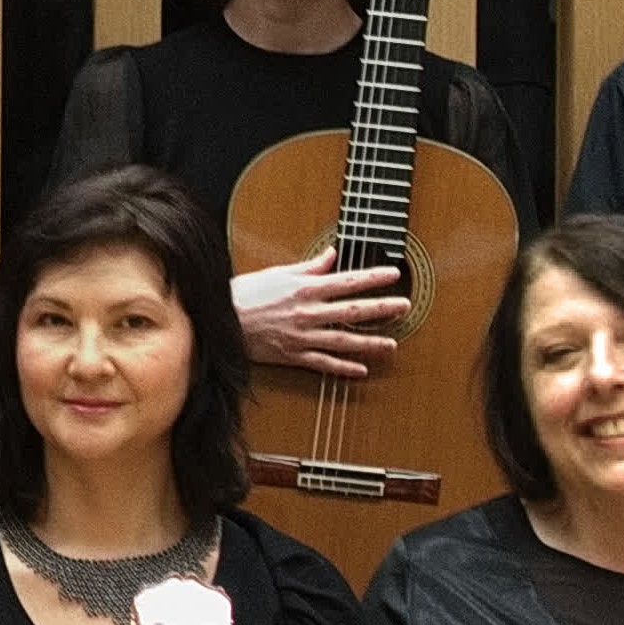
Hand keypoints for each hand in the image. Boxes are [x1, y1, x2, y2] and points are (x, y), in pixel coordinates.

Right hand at [234, 248, 409, 378]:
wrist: (218, 322)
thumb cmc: (244, 295)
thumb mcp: (276, 273)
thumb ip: (309, 266)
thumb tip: (332, 254)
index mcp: (304, 289)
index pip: (347, 280)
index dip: (373, 277)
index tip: (394, 273)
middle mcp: (307, 313)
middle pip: (353, 310)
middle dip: (382, 308)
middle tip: (405, 306)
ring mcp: (301, 336)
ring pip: (343, 340)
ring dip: (370, 342)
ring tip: (392, 344)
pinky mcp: (292, 355)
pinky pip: (322, 363)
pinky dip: (343, 368)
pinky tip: (361, 370)